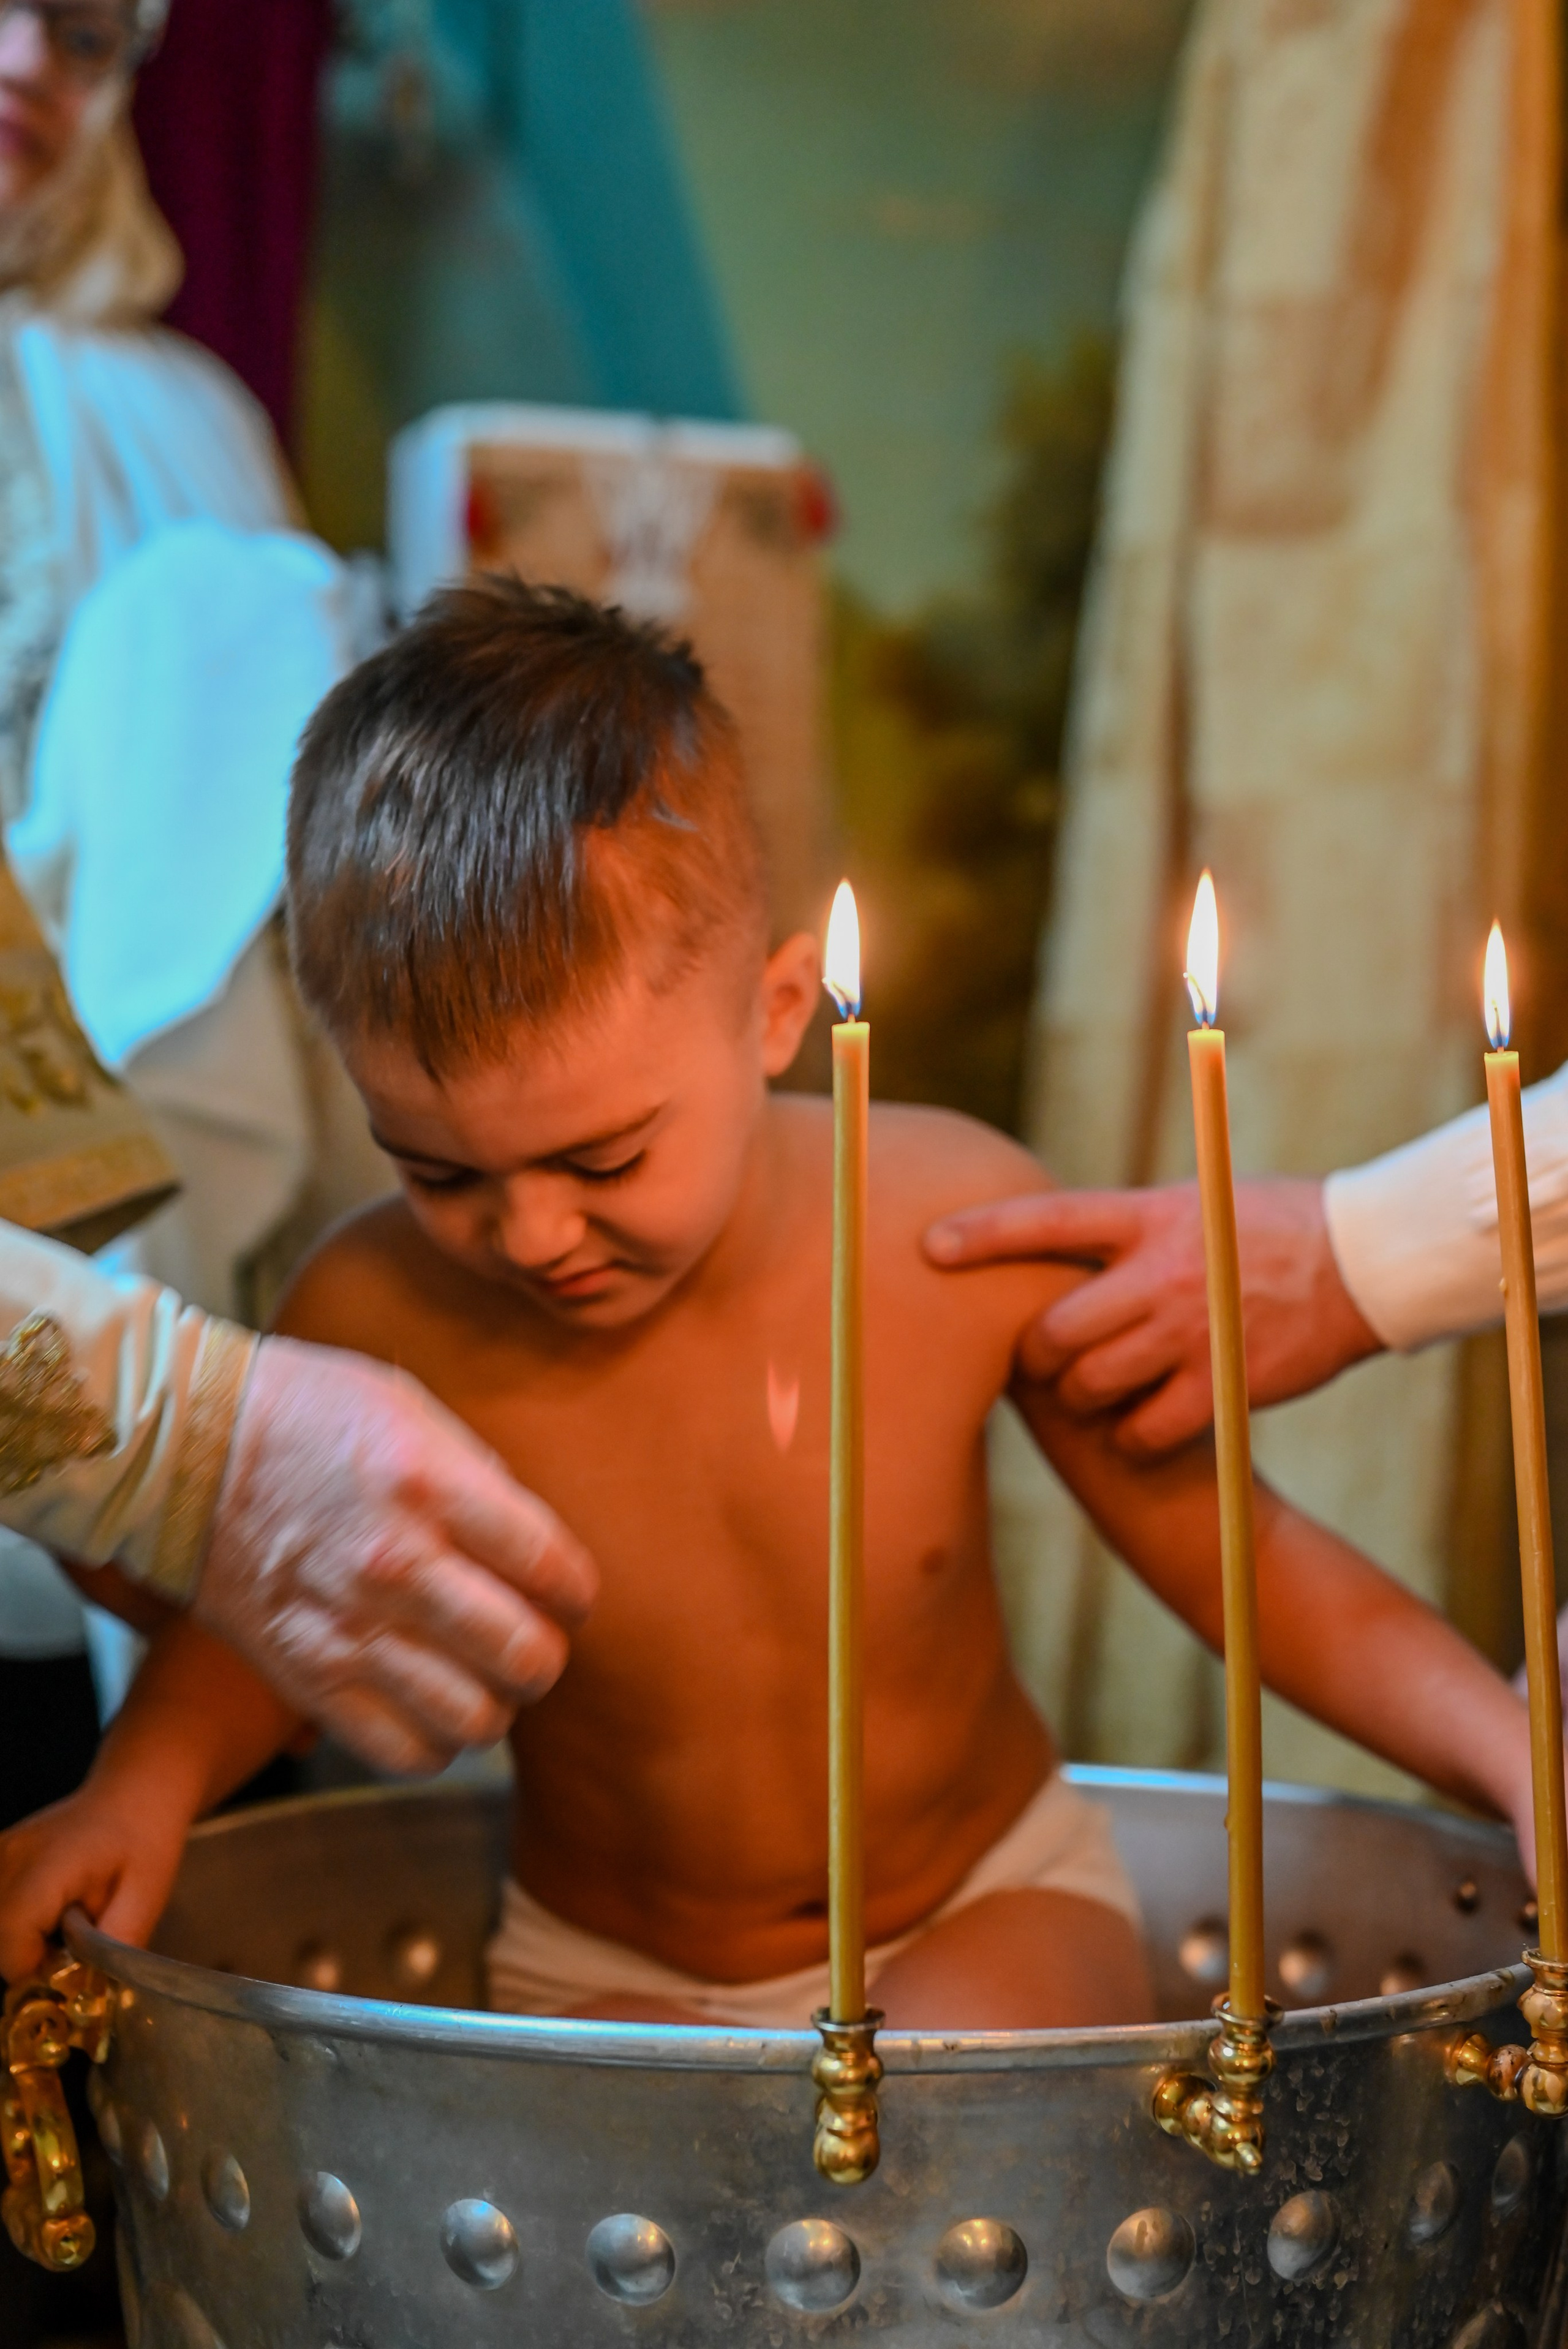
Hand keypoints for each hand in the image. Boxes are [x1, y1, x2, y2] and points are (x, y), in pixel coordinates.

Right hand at [0, 1785, 185, 1984]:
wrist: (134, 1796)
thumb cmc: (144, 1842)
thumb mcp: (147, 1897)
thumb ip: (116, 1947)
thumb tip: (90, 1993)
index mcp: (45, 1868)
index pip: (11, 1949)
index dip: (41, 1970)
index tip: (76, 1963)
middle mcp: (8, 1858)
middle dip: (31, 1957)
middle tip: (76, 1938)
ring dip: (24, 1939)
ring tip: (66, 1919)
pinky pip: (0, 1909)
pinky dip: (18, 1921)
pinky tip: (50, 1907)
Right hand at [193, 1337, 597, 1775]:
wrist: (187, 1450)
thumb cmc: (307, 1417)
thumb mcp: (413, 1413)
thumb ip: (481, 1481)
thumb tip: (531, 1549)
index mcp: (435, 1488)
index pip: (557, 1572)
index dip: (576, 1594)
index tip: (566, 1594)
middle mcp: (400, 1566)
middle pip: (527, 1658)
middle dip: (544, 1655)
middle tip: (528, 1640)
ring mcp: (351, 1629)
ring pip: (474, 1720)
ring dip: (494, 1705)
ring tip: (479, 1678)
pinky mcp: (307, 1676)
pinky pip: (404, 1751)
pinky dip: (434, 1742)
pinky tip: (430, 1706)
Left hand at [925, 1177, 1380, 1453]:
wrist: (1363, 1261)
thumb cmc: (1269, 1227)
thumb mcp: (1195, 1203)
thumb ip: (1129, 1230)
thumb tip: (1057, 1249)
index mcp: (1152, 1216)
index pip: (1049, 1222)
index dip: (984, 1236)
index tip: (928, 1247)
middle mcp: (1162, 1273)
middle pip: (1053, 1329)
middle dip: (1035, 1354)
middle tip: (1043, 1359)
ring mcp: (1191, 1331)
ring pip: (1089, 1384)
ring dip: (1081, 1397)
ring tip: (1097, 1390)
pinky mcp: (1222, 1383)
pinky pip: (1142, 1429)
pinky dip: (1129, 1435)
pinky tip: (1139, 1426)